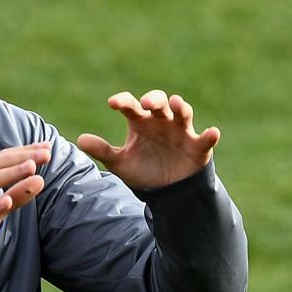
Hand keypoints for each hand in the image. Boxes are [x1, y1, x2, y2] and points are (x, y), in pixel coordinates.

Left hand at [77, 90, 219, 189]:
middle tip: (147, 104)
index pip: (131, 105)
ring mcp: (181, 131)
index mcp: (140, 122)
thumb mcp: (120, 163)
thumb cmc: (143, 170)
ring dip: (180, 107)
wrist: (167, 192)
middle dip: (154, 99)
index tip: (113, 103)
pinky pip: (206, 138)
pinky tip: (212, 132)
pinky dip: (210, 135)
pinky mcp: (198, 146)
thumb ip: (102, 151)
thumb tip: (79, 140)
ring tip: (176, 105)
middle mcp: (161, 121)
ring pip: (182, 113)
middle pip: (158, 102)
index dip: (123, 101)